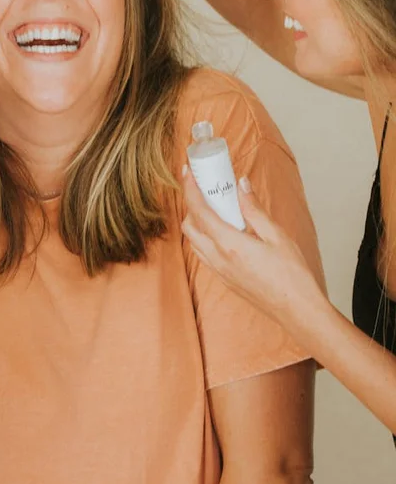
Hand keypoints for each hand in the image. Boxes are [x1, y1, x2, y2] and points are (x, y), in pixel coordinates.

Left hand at [180, 166, 324, 326]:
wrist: (297, 310)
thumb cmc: (291, 274)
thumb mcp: (276, 235)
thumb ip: (253, 209)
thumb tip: (241, 184)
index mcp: (229, 244)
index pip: (198, 211)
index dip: (189, 189)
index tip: (187, 173)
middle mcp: (217, 259)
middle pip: (189, 227)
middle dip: (191, 205)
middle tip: (204, 190)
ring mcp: (219, 272)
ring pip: (194, 242)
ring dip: (197, 223)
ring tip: (214, 208)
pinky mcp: (224, 280)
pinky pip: (204, 254)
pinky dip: (205, 238)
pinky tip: (223, 231)